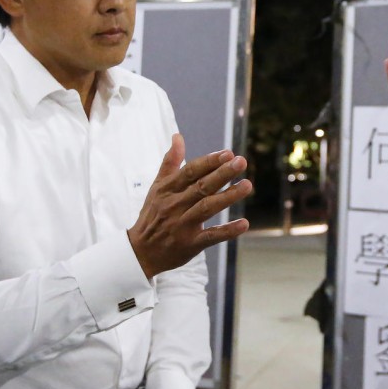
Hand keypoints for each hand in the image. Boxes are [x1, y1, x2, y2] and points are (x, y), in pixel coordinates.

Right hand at [128, 133, 250, 278]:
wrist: (140, 252)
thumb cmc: (152, 215)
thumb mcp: (157, 187)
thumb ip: (170, 162)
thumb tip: (178, 137)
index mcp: (167, 189)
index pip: (190, 172)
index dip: (209, 162)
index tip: (228, 153)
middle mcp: (174, 205)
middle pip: (201, 187)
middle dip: (222, 174)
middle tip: (241, 162)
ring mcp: (182, 225)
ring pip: (207, 208)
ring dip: (228, 196)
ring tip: (247, 185)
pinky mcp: (190, 244)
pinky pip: (211, 237)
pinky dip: (227, 231)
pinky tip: (244, 223)